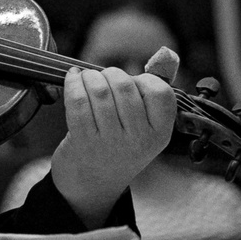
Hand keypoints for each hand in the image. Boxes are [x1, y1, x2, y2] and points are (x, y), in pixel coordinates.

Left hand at [48, 46, 179, 226]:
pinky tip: (73, 79)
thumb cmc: (120, 145)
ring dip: (90, 76)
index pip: (160, 92)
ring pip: (100, 91)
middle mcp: (138, 140)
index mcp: (160, 133)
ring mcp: (110, 143)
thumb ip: (154, 93)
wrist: (93, 183)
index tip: (132, 83)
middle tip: (103, 77)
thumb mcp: (146, 127)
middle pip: (125, 86)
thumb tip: (168, 56)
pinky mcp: (83, 142)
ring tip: (86, 77)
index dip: (143, 79)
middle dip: (110, 74)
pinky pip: (77, 101)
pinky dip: (73, 83)